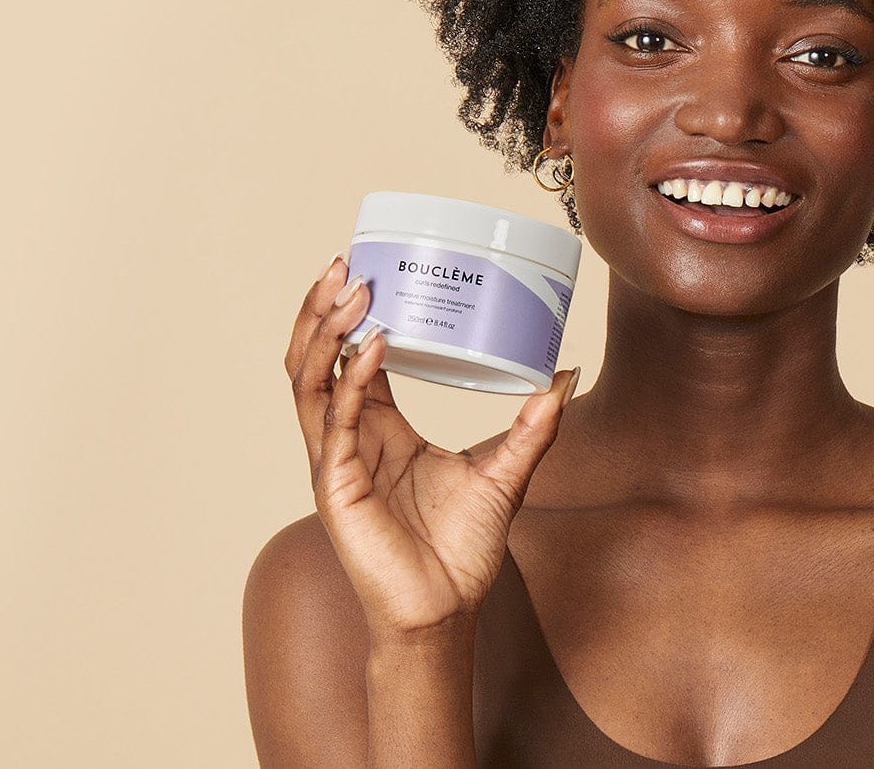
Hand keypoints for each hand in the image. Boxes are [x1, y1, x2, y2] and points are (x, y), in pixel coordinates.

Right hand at [285, 255, 579, 641]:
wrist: (447, 611)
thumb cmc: (462, 550)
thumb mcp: (506, 470)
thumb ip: (534, 424)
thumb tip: (564, 372)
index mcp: (377, 428)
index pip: (350, 358)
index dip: (350, 314)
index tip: (367, 267)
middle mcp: (348, 437)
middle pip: (316, 358)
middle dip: (323, 308)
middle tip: (346, 261)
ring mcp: (335, 459)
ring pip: (309, 379)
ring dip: (324, 330)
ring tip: (349, 288)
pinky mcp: (336, 485)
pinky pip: (335, 420)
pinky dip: (351, 378)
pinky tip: (373, 346)